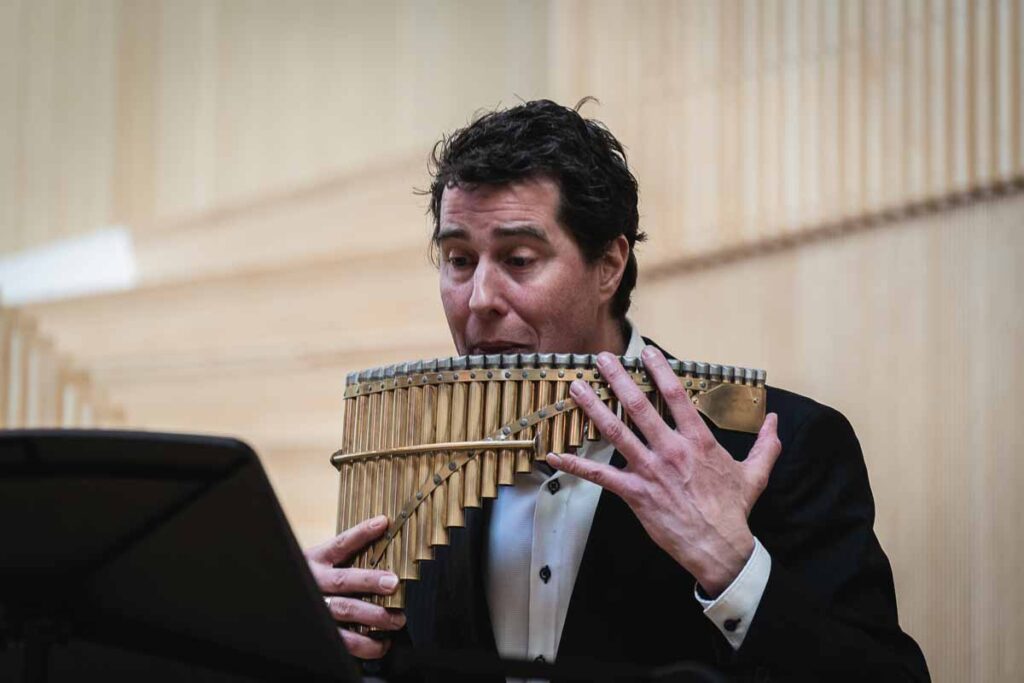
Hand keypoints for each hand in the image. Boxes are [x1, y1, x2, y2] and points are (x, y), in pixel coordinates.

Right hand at [304, 515, 405, 658]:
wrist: (278, 600)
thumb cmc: (310, 578)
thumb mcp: (319, 561)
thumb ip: (345, 556)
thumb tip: (383, 538)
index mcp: (316, 560)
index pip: (340, 544)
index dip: (361, 533)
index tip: (382, 524)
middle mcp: (315, 582)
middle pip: (343, 580)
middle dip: (370, 581)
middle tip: (393, 583)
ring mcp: (317, 608)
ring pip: (344, 611)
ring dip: (374, 616)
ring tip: (397, 619)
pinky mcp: (322, 631)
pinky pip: (344, 641)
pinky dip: (366, 645)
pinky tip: (382, 643)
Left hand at [547, 346, 781, 596]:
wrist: (719, 547)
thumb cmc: (733, 511)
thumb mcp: (755, 474)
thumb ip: (765, 445)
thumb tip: (775, 421)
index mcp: (697, 441)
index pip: (676, 396)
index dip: (660, 370)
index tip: (647, 353)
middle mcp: (670, 450)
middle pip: (639, 406)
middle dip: (617, 378)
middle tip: (601, 358)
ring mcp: (650, 470)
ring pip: (616, 432)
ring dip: (593, 408)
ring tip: (576, 388)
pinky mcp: (635, 493)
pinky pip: (600, 477)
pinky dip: (576, 465)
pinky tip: (556, 454)